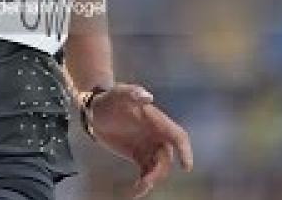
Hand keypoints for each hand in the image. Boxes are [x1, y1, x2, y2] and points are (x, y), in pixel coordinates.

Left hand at [87, 84, 192, 198]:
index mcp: (157, 121)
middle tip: (146, 180)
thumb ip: (133, 93)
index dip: (185, 151)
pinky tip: (135, 191)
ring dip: (151, 179)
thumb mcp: (119, 93)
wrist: (95, 111)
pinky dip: (143, 183)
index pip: (178, 136)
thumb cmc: (110, 99)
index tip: (187, 167)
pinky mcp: (138, 156)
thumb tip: (148, 97)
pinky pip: (146, 172)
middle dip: (160, 171)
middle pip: (167, 158)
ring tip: (139, 188)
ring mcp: (148, 147)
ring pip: (158, 168)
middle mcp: (157, 136)